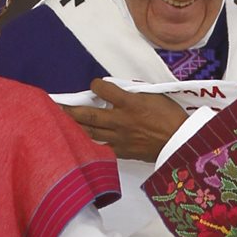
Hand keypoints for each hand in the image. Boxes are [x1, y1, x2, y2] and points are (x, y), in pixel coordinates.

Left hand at [62, 79, 189, 162]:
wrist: (181, 141)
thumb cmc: (171, 116)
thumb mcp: (154, 96)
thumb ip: (133, 93)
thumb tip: (117, 90)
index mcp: (130, 102)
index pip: (103, 89)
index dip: (96, 85)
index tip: (94, 85)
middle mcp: (120, 120)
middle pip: (88, 114)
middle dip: (70, 109)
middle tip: (55, 105)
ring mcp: (119, 137)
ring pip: (89, 132)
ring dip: (73, 126)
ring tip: (60, 122)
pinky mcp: (121, 151)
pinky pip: (100, 147)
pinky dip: (87, 143)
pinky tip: (76, 141)